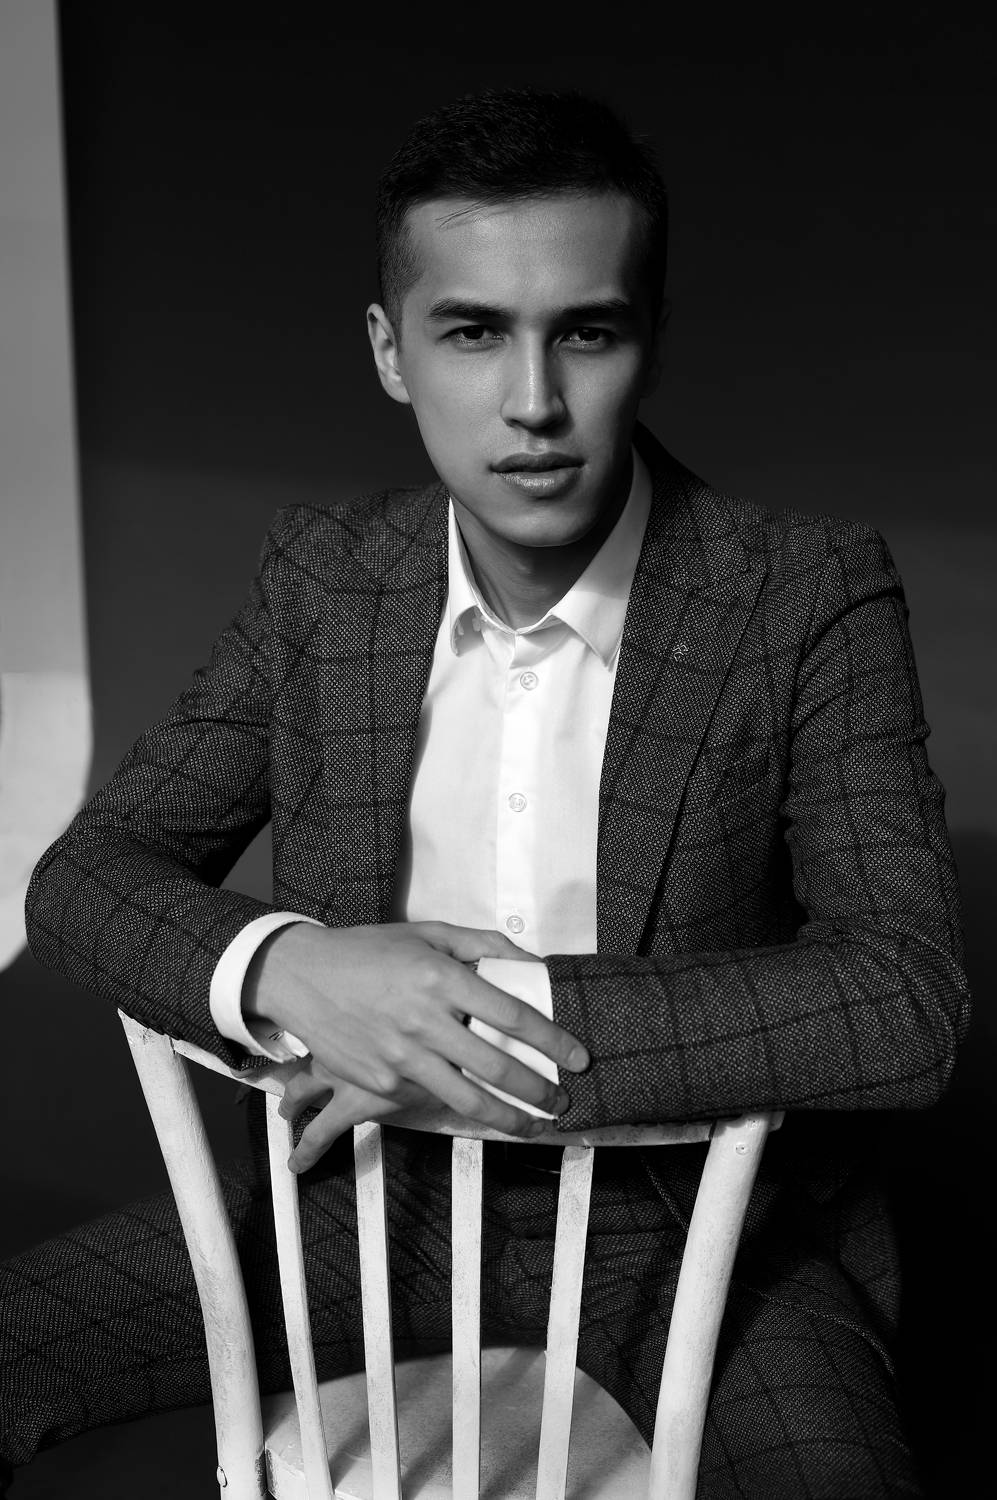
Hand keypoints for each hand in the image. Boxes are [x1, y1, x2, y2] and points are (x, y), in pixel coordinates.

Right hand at [246, 920, 588, 1162]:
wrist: (300, 977)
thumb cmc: (367, 951)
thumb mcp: (426, 932)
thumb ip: (482, 943)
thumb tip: (529, 961)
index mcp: (440, 976)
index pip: (511, 1015)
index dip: (551, 1040)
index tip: (577, 1057)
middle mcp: (423, 1019)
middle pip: (496, 1067)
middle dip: (539, 1090)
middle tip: (562, 1100)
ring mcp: (400, 1056)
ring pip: (467, 1099)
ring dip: (509, 1117)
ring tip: (534, 1125)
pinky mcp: (379, 1082)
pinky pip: (428, 1098)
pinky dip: (457, 1107)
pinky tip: (478, 1108)